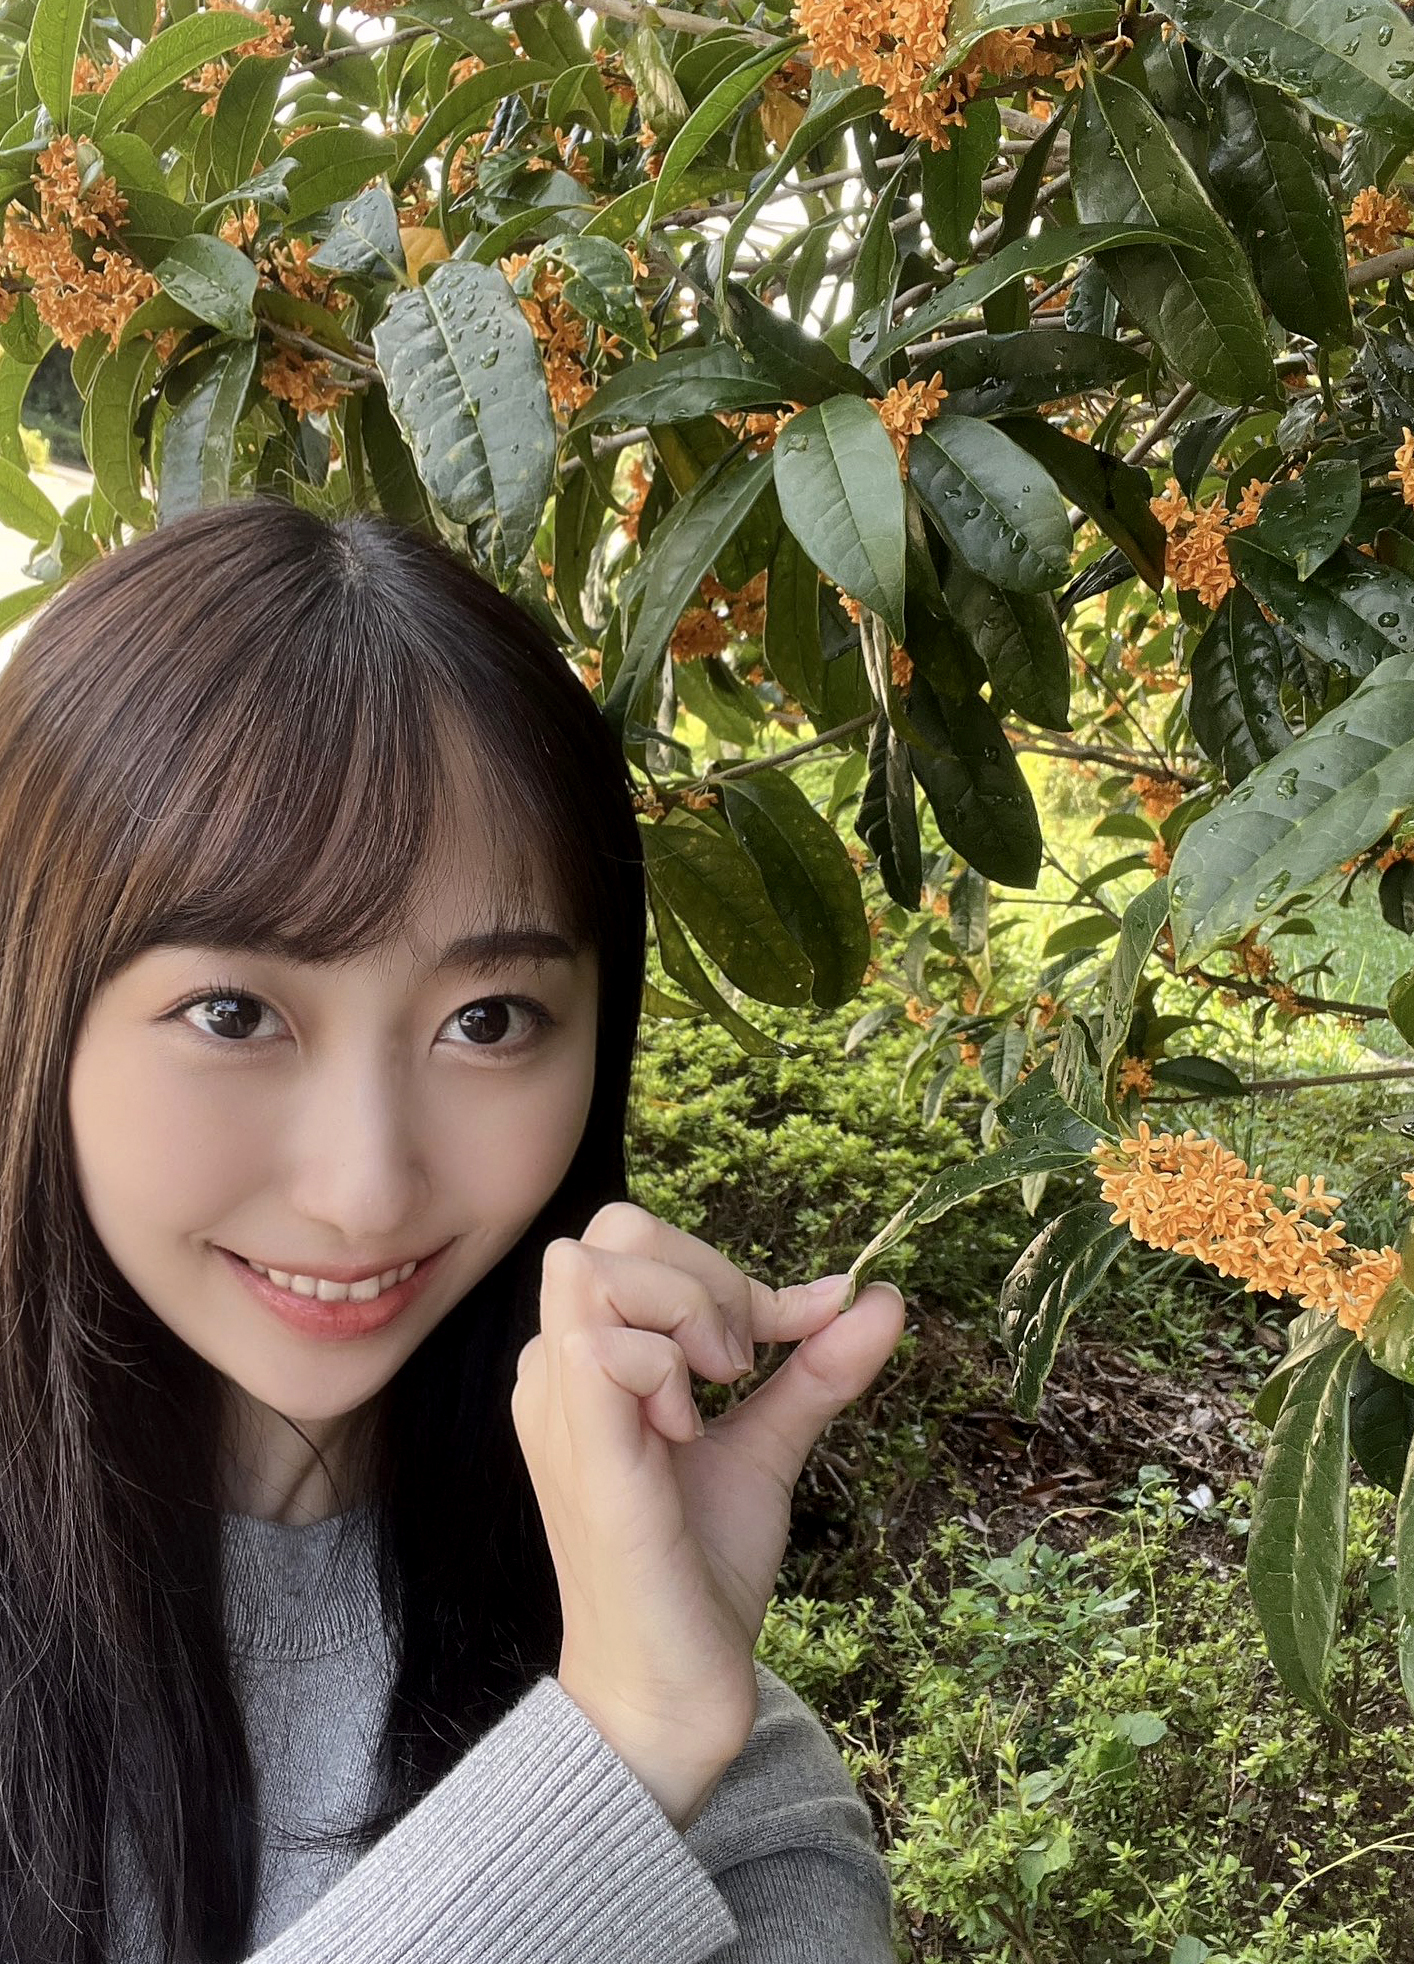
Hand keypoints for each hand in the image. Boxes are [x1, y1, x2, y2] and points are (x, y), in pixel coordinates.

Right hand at [510, 1202, 906, 1829]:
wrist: (676, 1686)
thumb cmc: (700, 1569)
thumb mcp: (766, 1444)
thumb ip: (813, 1369)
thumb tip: (881, 1297)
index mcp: (588, 1364)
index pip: (634, 1239)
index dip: (722, 1269)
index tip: (794, 1328)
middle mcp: (555, 1372)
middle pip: (611, 1232)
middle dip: (704, 1275)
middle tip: (743, 1364)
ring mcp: (557, 1407)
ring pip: (591, 1265)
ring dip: (683, 1311)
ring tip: (715, 1393)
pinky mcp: (581, 1449)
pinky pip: (601, 1344)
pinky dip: (666, 1365)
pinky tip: (687, 1434)